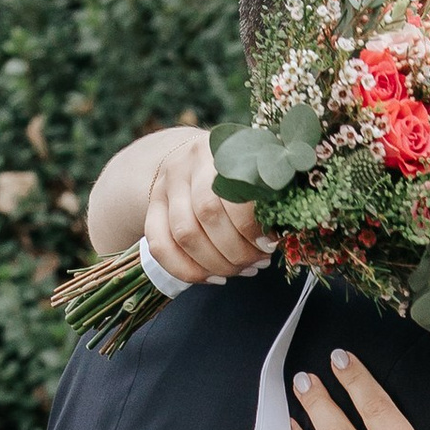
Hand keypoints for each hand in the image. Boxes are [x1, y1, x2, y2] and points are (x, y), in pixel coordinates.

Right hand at [145, 125, 269, 288]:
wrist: (189, 159)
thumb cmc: (234, 171)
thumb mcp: (253, 170)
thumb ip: (266, 194)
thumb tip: (277, 237)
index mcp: (218, 150)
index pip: (230, 192)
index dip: (250, 225)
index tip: (269, 244)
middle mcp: (186, 165)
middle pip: (207, 215)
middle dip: (236, 250)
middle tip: (256, 262)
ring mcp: (164, 187)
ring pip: (184, 235)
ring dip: (215, 263)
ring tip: (240, 270)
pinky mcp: (151, 209)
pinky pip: (160, 247)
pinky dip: (188, 271)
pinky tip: (214, 279)